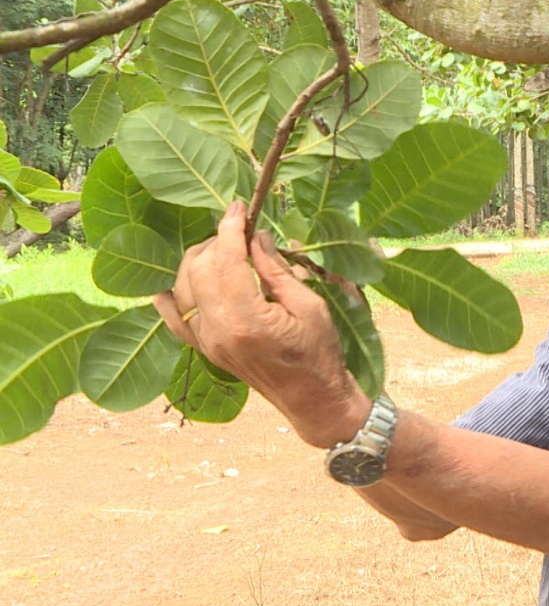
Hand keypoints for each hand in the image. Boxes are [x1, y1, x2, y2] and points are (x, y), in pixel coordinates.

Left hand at [152, 200, 369, 447]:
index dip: (231, 228)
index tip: (238, 207)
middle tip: (241, 231)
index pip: (228, 260)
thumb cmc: (320, 352)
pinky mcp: (205, 350)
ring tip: (225, 252)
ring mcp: (207, 342)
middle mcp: (218, 330)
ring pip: (183, 287)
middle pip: (200, 268)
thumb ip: (277, 270)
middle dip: (217, 242)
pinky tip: (178, 279)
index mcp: (247, 318)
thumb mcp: (308, 305)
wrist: (313, 398)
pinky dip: (171, 295)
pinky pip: (174, 317)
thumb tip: (256, 237)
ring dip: (199, 261)